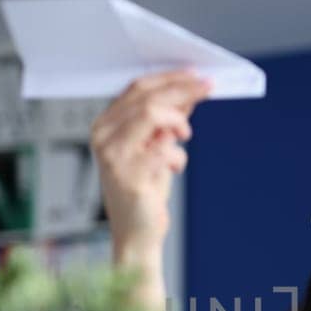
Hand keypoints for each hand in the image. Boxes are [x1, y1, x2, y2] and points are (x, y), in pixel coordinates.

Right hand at [90, 70, 211, 261]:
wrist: (137, 234)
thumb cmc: (145, 190)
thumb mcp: (157, 146)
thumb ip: (168, 119)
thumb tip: (189, 92)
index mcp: (105, 125)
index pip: (137, 88)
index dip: (170, 78)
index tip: (197, 76)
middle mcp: (102, 136)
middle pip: (146, 97)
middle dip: (182, 89)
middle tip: (207, 87)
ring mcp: (112, 155)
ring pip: (152, 114)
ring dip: (178, 121)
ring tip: (185, 135)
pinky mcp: (128, 175)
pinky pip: (164, 149)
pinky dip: (177, 157)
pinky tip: (174, 168)